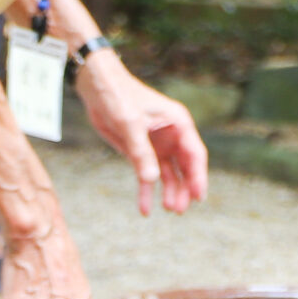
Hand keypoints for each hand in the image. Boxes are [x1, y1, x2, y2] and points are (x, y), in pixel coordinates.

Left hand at [76, 55, 208, 215]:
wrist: (98, 88)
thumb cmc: (118, 97)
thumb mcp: (130, 124)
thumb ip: (141, 152)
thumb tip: (152, 179)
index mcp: (178, 123)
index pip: (194, 154)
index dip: (198, 176)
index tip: (199, 197)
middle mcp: (172, 135)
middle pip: (184, 166)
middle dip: (184, 188)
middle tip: (180, 210)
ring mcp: (157, 144)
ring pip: (168, 173)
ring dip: (169, 191)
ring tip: (169, 209)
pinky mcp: (140, 151)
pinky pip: (146, 174)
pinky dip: (146, 191)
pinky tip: (145, 208)